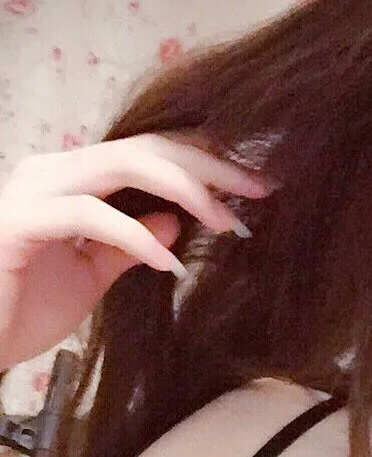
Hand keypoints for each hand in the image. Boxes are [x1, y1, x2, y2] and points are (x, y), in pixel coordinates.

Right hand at [0, 130, 275, 368]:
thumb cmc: (17, 309)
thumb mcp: (89, 278)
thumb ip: (128, 246)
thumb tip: (175, 220)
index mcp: (71, 179)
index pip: (149, 153)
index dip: (206, 165)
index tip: (257, 189)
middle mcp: (52, 171)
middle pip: (146, 147)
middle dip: (210, 166)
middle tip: (262, 190)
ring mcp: (34, 191)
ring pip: (122, 164)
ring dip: (186, 190)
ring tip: (228, 223)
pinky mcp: (19, 222)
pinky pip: (90, 216)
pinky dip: (137, 237)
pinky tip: (171, 263)